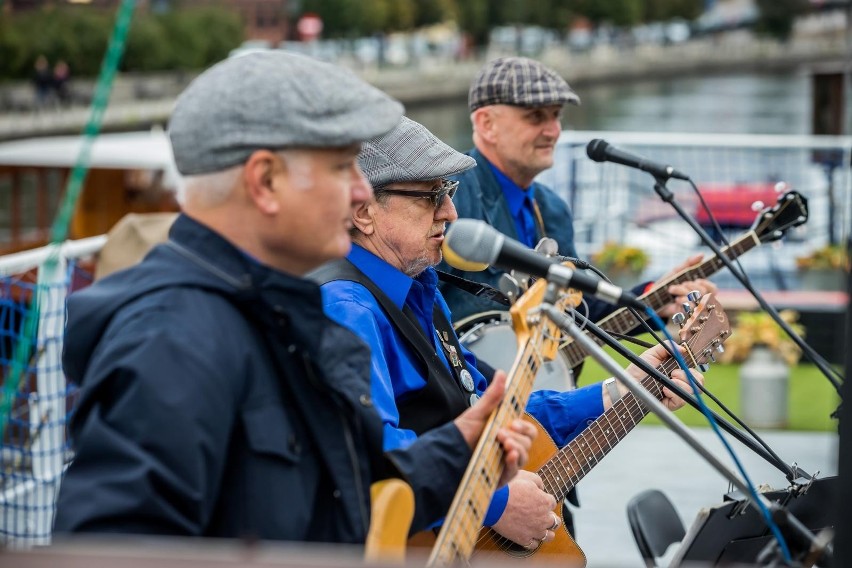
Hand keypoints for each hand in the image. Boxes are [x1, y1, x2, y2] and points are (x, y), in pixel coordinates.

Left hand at [453, 371, 536, 487]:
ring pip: (524, 455)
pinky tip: (508, 456)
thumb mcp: (477, 414)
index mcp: (506, 432)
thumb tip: (502, 373)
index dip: (525, 426)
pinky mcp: (501, 476)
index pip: (527, 430)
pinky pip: (514, 470)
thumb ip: (492, 396)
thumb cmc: (461, 434)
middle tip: (501, 433)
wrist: (445, 456)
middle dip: (518, 437)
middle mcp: (508, 447)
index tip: (515, 423)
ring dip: (517, 447)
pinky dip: (514, 462)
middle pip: (528, 442)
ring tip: (502, 442)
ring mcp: (506, 463)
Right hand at [491, 470, 558, 548]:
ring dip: (546, 531)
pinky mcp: (524, 539)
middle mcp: (544, 518)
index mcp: (546, 502)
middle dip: (549, 517)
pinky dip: (533, 540)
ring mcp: (535, 531)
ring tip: (540, 528)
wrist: (493, 503)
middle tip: (541, 514)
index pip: (552, 502)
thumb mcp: (526, 476)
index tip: (537, 499)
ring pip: (548, 536)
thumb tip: (541, 487)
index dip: (544, 499)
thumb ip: (538, 481)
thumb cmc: (509, 487)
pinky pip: (534, 545)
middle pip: (554, 521)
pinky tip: (528, 535)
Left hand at [622, 341, 704, 410]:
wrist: (627, 383)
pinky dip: (675, 393)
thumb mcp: (652, 354)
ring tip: (670, 379)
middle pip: (699, 381)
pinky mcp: (671, 404)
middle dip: (690, 375)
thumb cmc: (639, 369)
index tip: (686, 361)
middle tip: (674, 373)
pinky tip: (664, 390)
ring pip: (693, 390)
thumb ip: (667, 347)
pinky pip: (682, 400)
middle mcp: (680, 382)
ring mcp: (677, 393)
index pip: (694, 369)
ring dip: (682, 383)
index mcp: (678, 369)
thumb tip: (683, 348)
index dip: (694, 365)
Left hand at [655, 254, 717, 317]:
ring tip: (672, 289)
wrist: (652, 295)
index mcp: (698, 289)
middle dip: (691, 286)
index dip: (707, 284)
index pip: (713, 289)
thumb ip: (689, 263)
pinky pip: (690, 307)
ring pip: (696, 299)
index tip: (697, 280)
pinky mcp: (684, 314)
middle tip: (680, 284)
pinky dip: (683, 301)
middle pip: (704, 292)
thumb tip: (702, 255)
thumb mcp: (677, 271)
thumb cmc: (666, 283)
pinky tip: (675, 300)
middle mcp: (697, 299)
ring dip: (683, 291)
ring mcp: (691, 307)